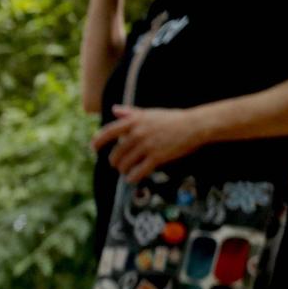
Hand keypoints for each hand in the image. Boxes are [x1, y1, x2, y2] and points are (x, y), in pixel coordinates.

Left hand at [92, 105, 207, 182]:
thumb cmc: (172, 118)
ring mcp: (146, 145)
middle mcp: (137, 133)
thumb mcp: (150, 112)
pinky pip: (139, 171)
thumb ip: (131, 113)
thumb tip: (115, 110)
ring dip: (123, 169)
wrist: (194, 125)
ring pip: (125, 163)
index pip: (109, 132)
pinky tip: (131, 179)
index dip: (98, 141)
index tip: (93, 148)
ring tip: (125, 171)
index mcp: (134, 121)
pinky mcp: (157, 156)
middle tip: (116, 165)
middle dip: (114, 161)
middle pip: (116, 152)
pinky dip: (133, 177)